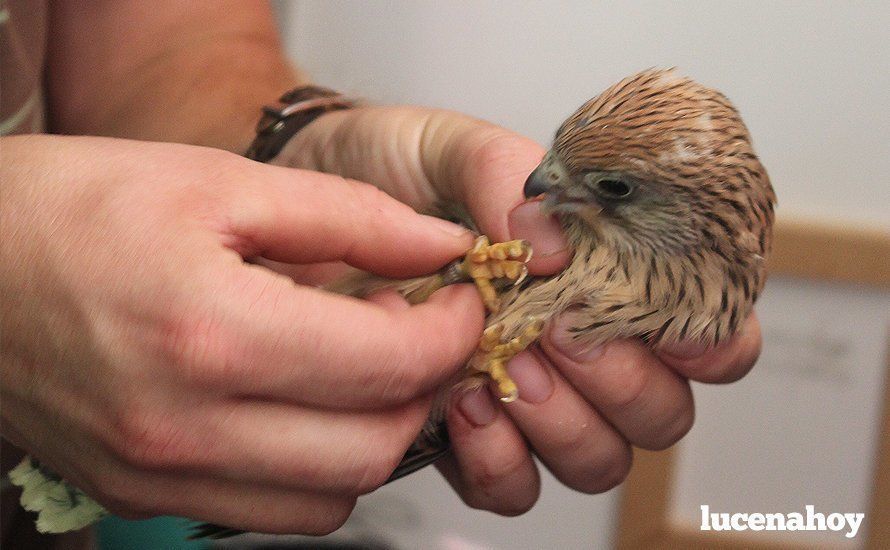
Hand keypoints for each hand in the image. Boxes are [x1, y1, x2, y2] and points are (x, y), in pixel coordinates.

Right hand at [0, 135, 483, 532]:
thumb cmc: (73, 209)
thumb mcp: (220, 181)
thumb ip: (350, 217)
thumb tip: (440, 247)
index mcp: (210, 333)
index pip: (388, 364)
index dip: (450, 329)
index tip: (459, 298)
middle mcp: (184, 426)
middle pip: (375, 447)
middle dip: (425, 386)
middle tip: (421, 331)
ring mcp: (160, 474)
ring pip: (334, 497)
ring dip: (377, 434)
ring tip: (365, 367)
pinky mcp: (144, 494)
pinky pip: (274, 515)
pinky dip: (319, 469)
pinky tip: (308, 406)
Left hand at [275, 106, 763, 513]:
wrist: (305, 209)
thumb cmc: (389, 172)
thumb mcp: (450, 145)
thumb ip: (510, 177)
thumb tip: (557, 243)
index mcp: (602, 274)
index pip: (700, 325)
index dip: (709, 339)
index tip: (671, 326)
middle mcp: (579, 347)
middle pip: (661, 412)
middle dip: (622, 382)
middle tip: (561, 333)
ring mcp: (528, 400)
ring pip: (598, 460)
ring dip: (562, 424)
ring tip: (505, 368)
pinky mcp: (469, 437)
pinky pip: (514, 488)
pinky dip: (500, 461)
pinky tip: (464, 407)